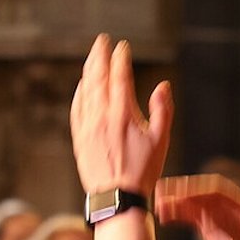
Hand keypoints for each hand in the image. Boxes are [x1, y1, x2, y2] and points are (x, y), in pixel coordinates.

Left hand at [70, 34, 173, 193]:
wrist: (117, 198)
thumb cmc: (142, 171)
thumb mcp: (161, 140)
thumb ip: (163, 110)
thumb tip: (163, 85)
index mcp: (123, 114)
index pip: (120, 77)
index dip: (121, 58)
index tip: (122, 47)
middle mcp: (102, 116)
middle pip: (98, 77)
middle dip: (100, 56)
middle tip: (102, 41)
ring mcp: (87, 127)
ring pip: (85, 90)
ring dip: (89, 70)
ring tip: (93, 57)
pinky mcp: (79, 138)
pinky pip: (76, 109)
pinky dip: (79, 93)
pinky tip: (82, 86)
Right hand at [156, 174, 239, 239]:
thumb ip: (228, 230)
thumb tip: (209, 219)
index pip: (216, 189)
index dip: (198, 189)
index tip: (182, 192)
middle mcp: (228, 205)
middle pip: (201, 192)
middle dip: (182, 191)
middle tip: (163, 192)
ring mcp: (217, 215)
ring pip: (193, 203)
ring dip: (175, 202)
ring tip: (158, 205)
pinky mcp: (209, 226)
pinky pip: (191, 216)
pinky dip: (177, 215)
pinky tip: (164, 216)